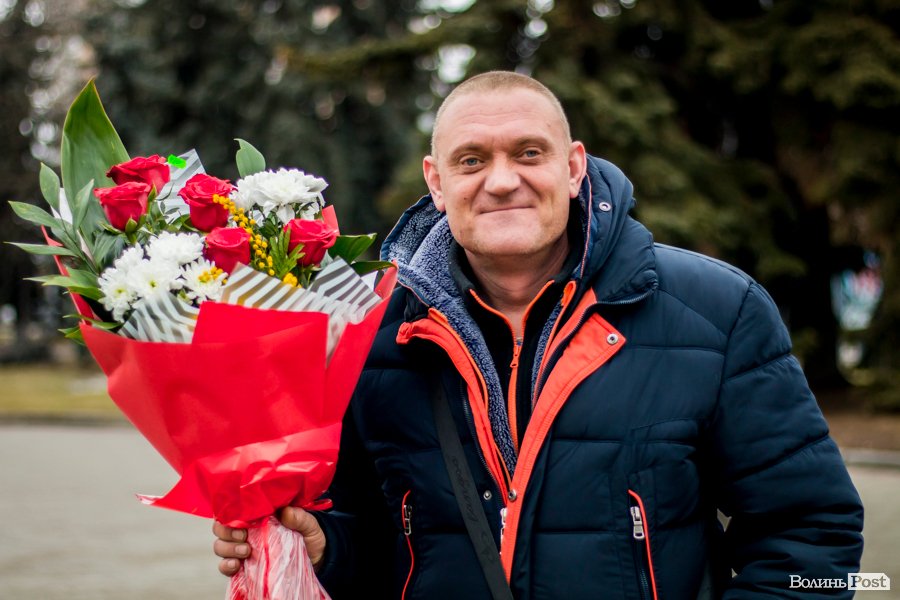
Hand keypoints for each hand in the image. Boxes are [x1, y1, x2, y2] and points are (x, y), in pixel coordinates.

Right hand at [212, 507, 326, 576]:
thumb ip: (299, 517)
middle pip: (221, 527)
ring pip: (220, 545)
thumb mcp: (309, 524)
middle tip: (243, 537)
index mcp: (258, 515)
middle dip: (227, 532)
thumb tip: (285, 512)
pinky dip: (226, 566)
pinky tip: (236, 565)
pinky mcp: (244, 566)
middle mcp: (247, 530)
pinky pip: (225, 566)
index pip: (234, 509)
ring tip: (245, 551)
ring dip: (227, 548)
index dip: (231, 514)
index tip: (243, 523)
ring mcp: (243, 548)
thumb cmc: (310, 536)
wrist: (318, 559)